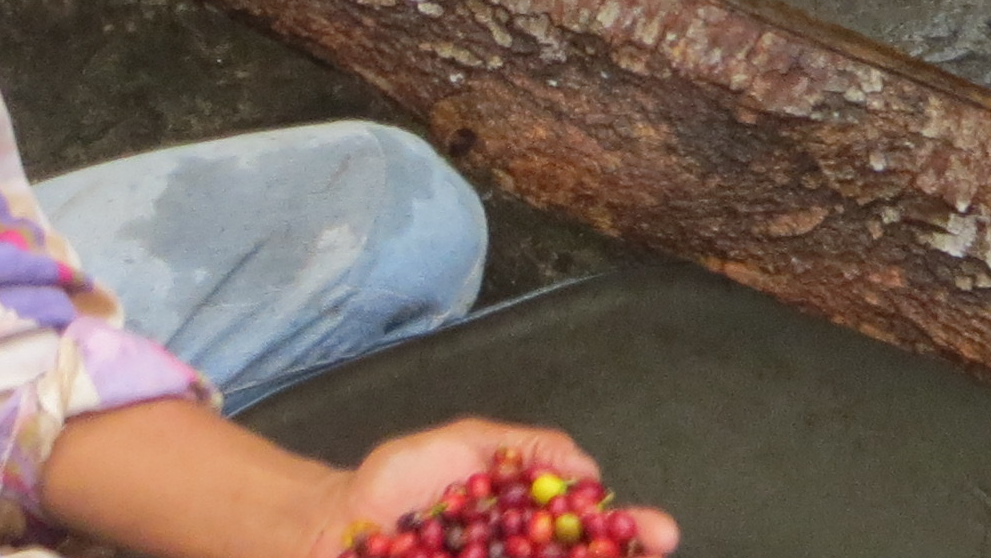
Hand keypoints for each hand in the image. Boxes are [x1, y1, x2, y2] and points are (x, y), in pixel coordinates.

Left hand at [303, 421, 679, 557]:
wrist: (333, 523)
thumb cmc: (399, 484)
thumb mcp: (467, 443)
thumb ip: (529, 448)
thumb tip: (587, 472)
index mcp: (529, 526)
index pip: (592, 532)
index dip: (629, 532)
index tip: (656, 530)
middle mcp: (520, 557)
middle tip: (639, 552)